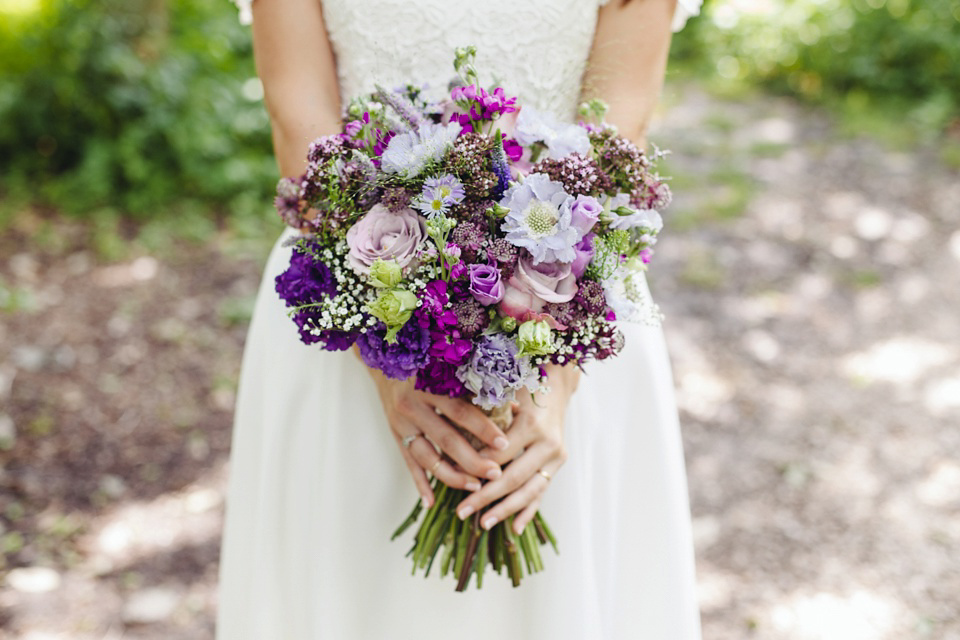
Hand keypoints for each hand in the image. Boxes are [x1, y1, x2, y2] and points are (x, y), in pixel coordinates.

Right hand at [367, 365, 509, 506]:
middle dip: (473, 460)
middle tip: (496, 474)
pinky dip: (420, 483)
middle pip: (446, 440)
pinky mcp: (395, 436)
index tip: (504, 443)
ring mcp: (402, 424)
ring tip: (475, 487)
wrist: (386, 362)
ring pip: (427, 457)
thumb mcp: (448, 368)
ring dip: (452, 476)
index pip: (461, 411)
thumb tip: (514, 404)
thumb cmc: (428, 363)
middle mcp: (413, 406)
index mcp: (430, 386)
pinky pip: (409, 464)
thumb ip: (476, 385)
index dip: (483, 428)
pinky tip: (431, 502)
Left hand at [454, 364, 579, 533]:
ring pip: (530, 491)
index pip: (499, 454)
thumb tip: (451, 441)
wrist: (556, 386)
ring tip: (483, 523)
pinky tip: (514, 529)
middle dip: (486, 497)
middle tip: (461, 511)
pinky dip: (528, 511)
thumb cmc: (521, 387)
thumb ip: (484, 415)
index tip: (452, 478)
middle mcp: (548, 443)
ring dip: (505, 510)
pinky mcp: (558, 465)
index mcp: (532, 424)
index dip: (475, 468)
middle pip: (514, 477)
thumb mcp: (504, 395)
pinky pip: (542, 493)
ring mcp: (556, 457)